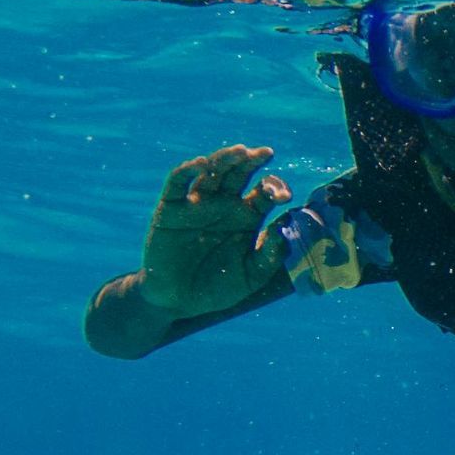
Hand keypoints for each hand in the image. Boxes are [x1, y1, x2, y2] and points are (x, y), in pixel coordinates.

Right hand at [138, 145, 291, 320]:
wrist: (178, 301)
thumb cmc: (218, 287)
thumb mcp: (251, 275)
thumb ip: (270, 255)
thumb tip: (284, 231)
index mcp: (247, 215)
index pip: (265, 192)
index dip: (276, 188)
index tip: (284, 195)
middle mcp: (224, 204)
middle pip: (240, 173)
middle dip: (253, 160)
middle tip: (266, 153)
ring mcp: (198, 203)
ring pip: (212, 171)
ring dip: (225, 159)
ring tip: (241, 152)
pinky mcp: (171, 208)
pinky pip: (177, 182)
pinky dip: (188, 170)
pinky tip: (201, 164)